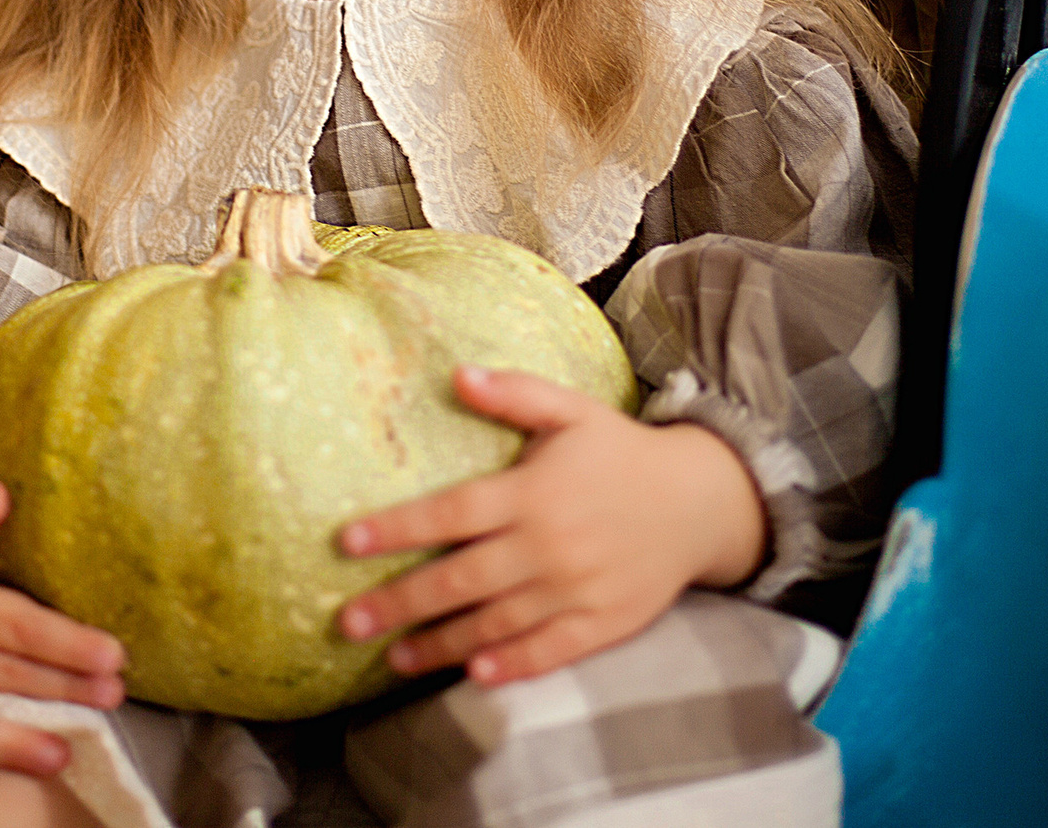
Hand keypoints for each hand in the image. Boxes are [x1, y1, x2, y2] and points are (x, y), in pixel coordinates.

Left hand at [335, 365, 766, 687]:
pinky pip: (549, 651)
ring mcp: (576, 589)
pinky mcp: (602, 622)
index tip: (347, 542)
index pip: (450, 514)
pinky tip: (474, 674)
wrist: (700, 501)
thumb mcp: (573, 410)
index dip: (396, 529)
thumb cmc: (621, 452)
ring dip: (440, 643)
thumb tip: (457, 374)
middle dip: (400, 603)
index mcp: (533, 492)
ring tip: (394, 658)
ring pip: (495, 623)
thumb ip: (514, 395)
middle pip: (460, 579)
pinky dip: (511, 666)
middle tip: (349, 622)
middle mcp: (549, 545)